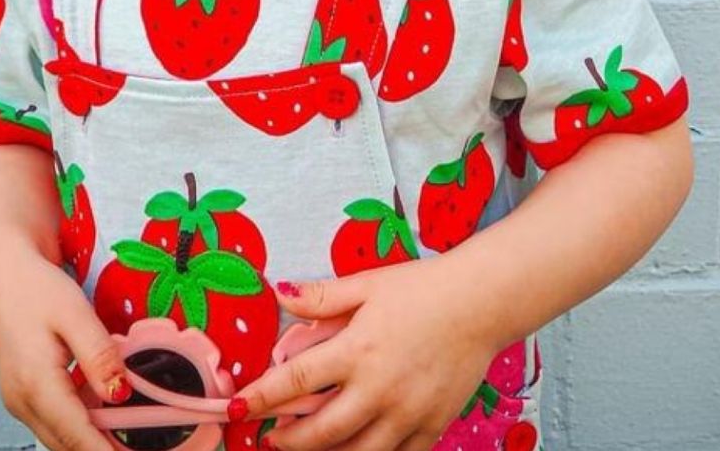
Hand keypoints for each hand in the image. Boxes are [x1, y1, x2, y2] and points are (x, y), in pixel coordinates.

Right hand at [0, 240, 128, 450]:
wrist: (3, 270)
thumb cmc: (36, 287)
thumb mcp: (75, 314)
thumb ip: (99, 356)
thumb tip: (120, 395)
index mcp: (35, 385)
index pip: (77, 437)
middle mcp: (22, 402)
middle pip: (67, 445)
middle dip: (102, 449)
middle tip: (138, 443)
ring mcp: (18, 400)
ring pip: (59, 436)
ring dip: (90, 438)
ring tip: (127, 432)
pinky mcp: (22, 393)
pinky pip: (53, 420)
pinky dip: (78, 422)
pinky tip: (103, 410)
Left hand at [230, 259, 499, 450]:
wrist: (479, 303)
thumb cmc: (421, 289)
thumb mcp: (367, 284)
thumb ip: (322, 296)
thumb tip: (280, 293)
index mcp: (358, 350)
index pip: (297, 382)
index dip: (263, 397)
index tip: (239, 408)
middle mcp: (379, 389)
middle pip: (322, 432)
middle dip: (288, 440)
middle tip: (271, 438)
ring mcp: (407, 415)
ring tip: (306, 448)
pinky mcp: (431, 427)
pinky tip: (355, 450)